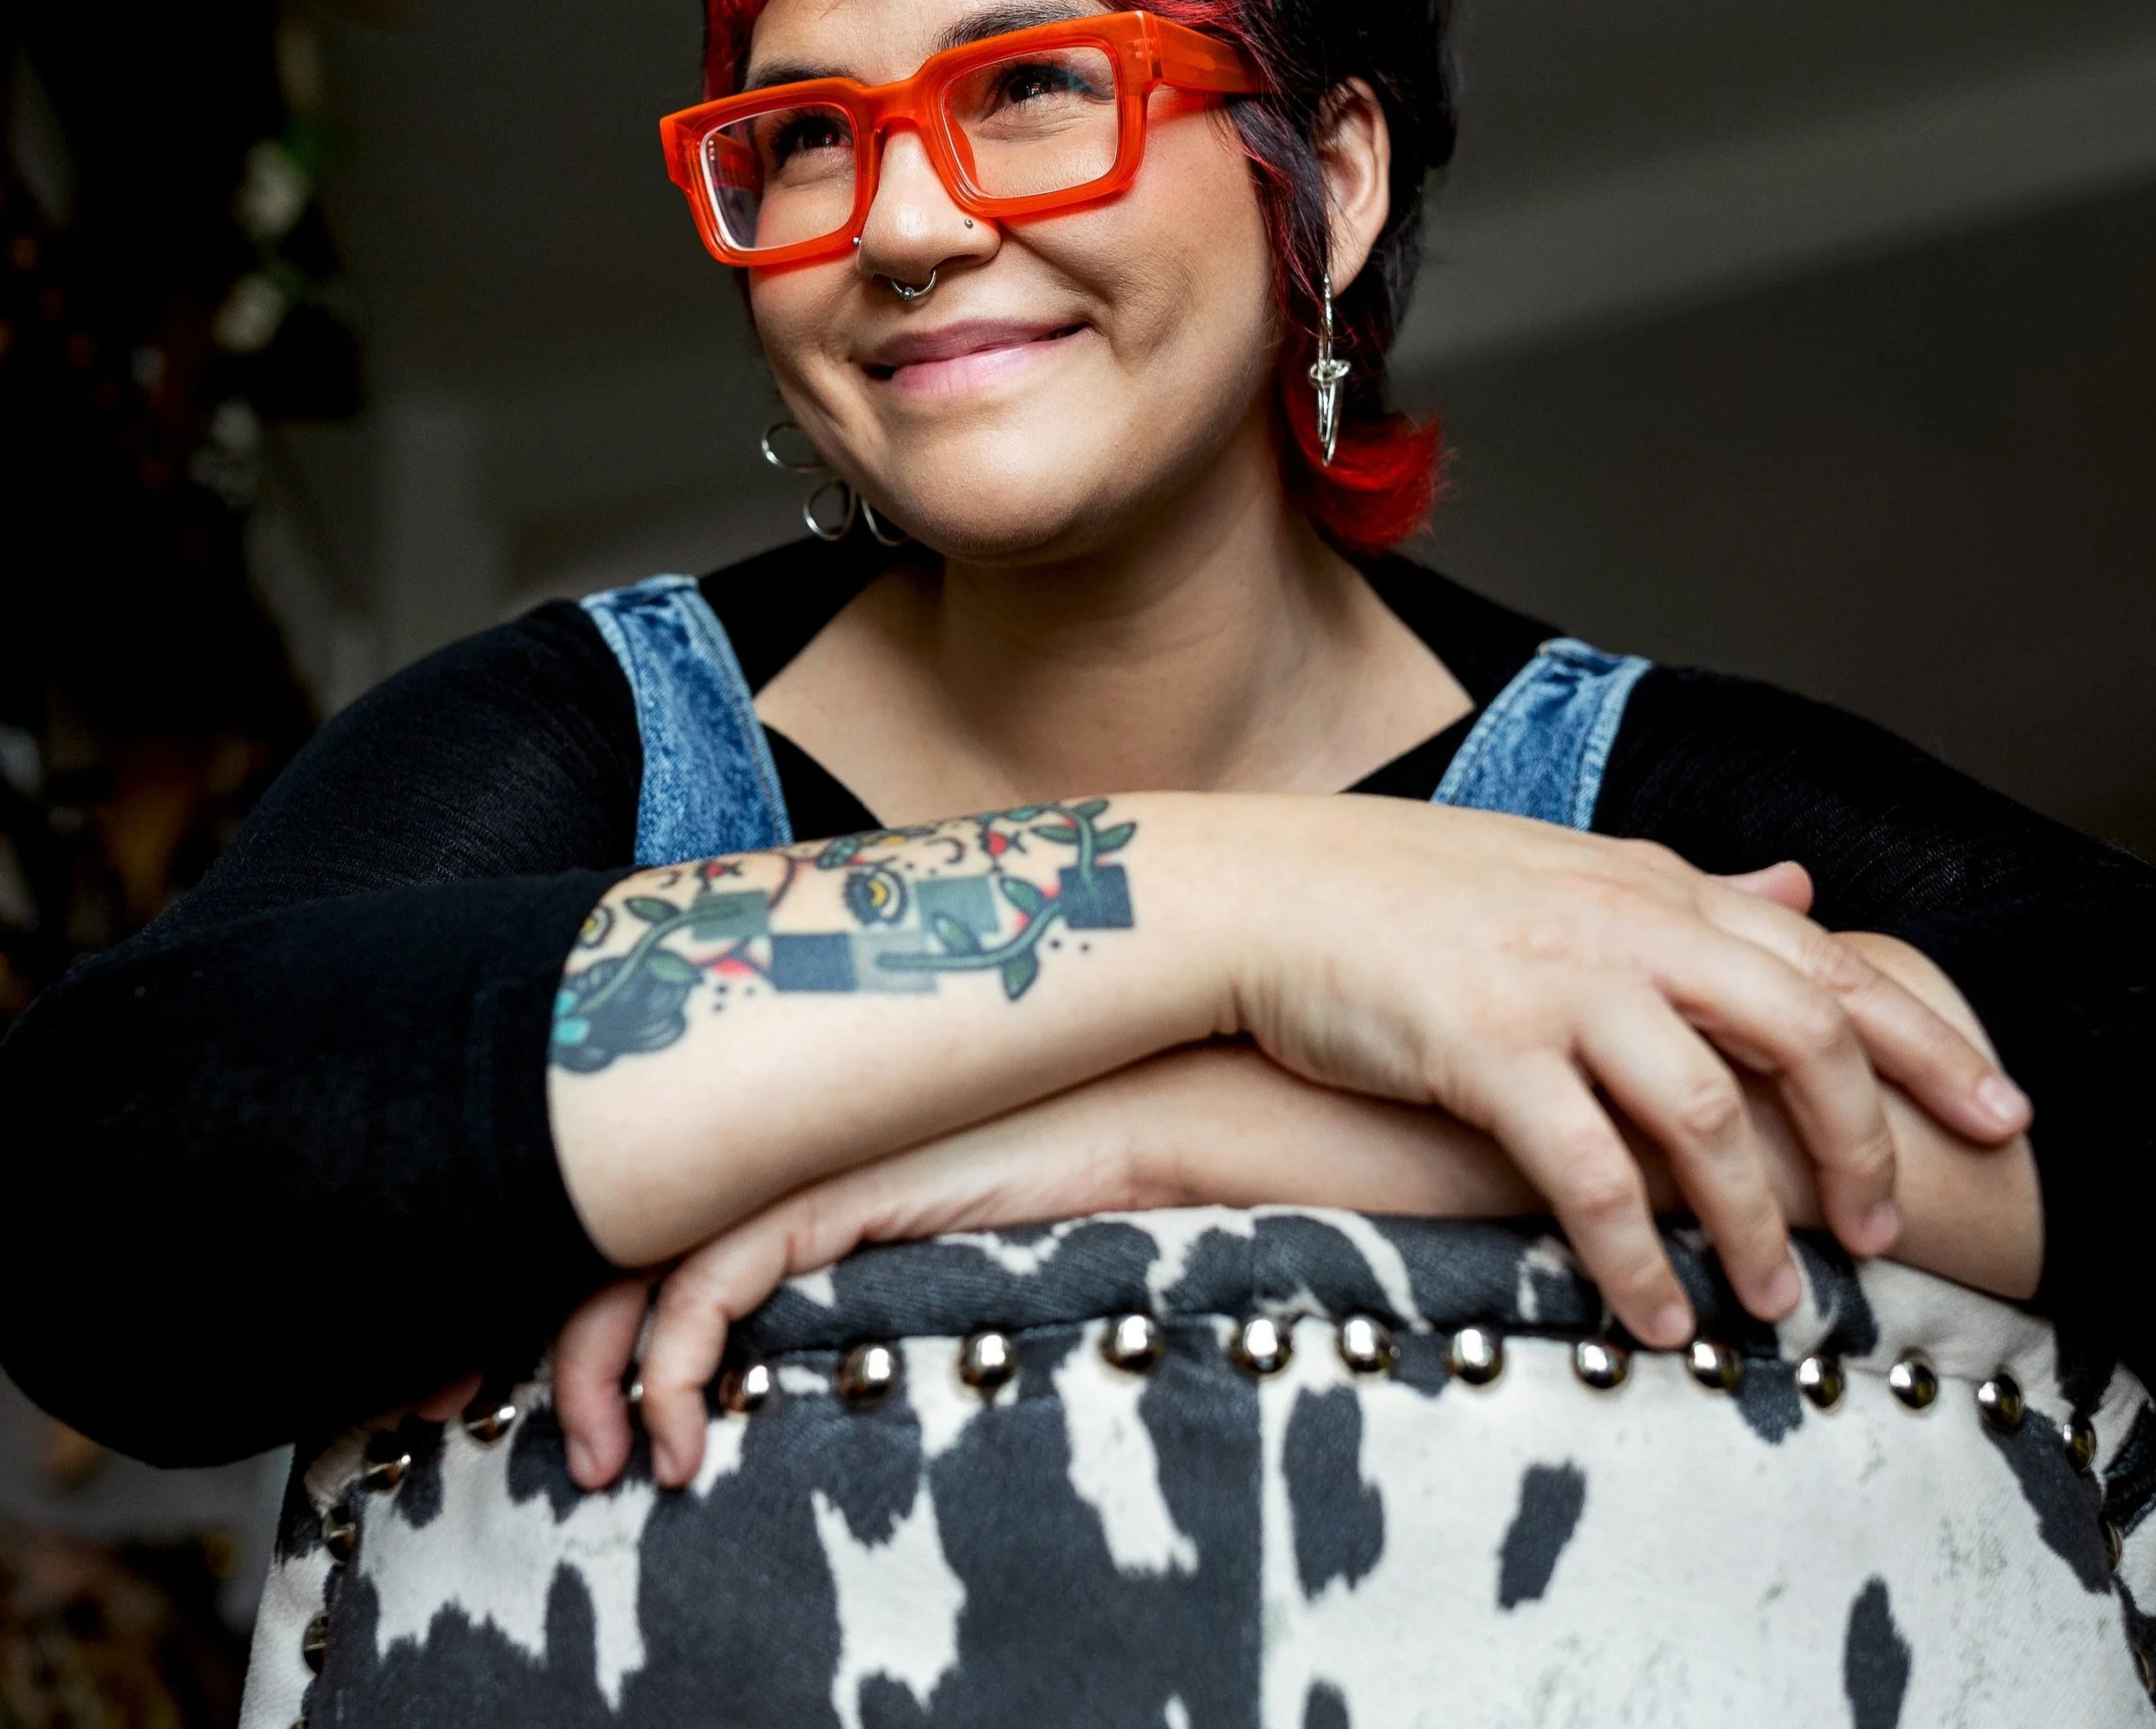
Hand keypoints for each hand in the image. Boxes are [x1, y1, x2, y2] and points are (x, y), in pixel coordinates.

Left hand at [555, 1043, 1555, 1489]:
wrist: (1241, 1112)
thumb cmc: (1147, 1186)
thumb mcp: (1000, 1254)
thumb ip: (915, 1284)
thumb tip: (859, 1381)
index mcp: (832, 1146)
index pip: (660, 1213)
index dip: (569, 1302)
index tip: (519, 1403)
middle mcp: (815, 1132)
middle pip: (618, 1216)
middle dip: (522, 1323)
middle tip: (481, 1431)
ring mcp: (835, 1143)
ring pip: (644, 1247)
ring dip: (582, 1367)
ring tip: (597, 1475)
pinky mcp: (865, 1174)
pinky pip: (720, 1266)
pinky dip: (667, 1360)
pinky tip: (679, 1450)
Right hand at [1222, 802, 2028, 1347]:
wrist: (1256, 891)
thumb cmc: (1394, 888)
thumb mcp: (1554, 863)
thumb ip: (1679, 887)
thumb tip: (1796, 889)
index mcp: (1647, 882)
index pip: (1823, 959)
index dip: (1926, 1040)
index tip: (1998, 1113)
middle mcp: (1620, 922)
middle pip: (1802, 1034)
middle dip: (1866, 1143)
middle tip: (1883, 1234)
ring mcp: (1554, 980)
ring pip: (1707, 1116)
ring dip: (1757, 1227)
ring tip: (1781, 1307)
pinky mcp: (1483, 1046)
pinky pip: (1590, 1176)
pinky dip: (1637, 1259)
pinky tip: (1656, 1318)